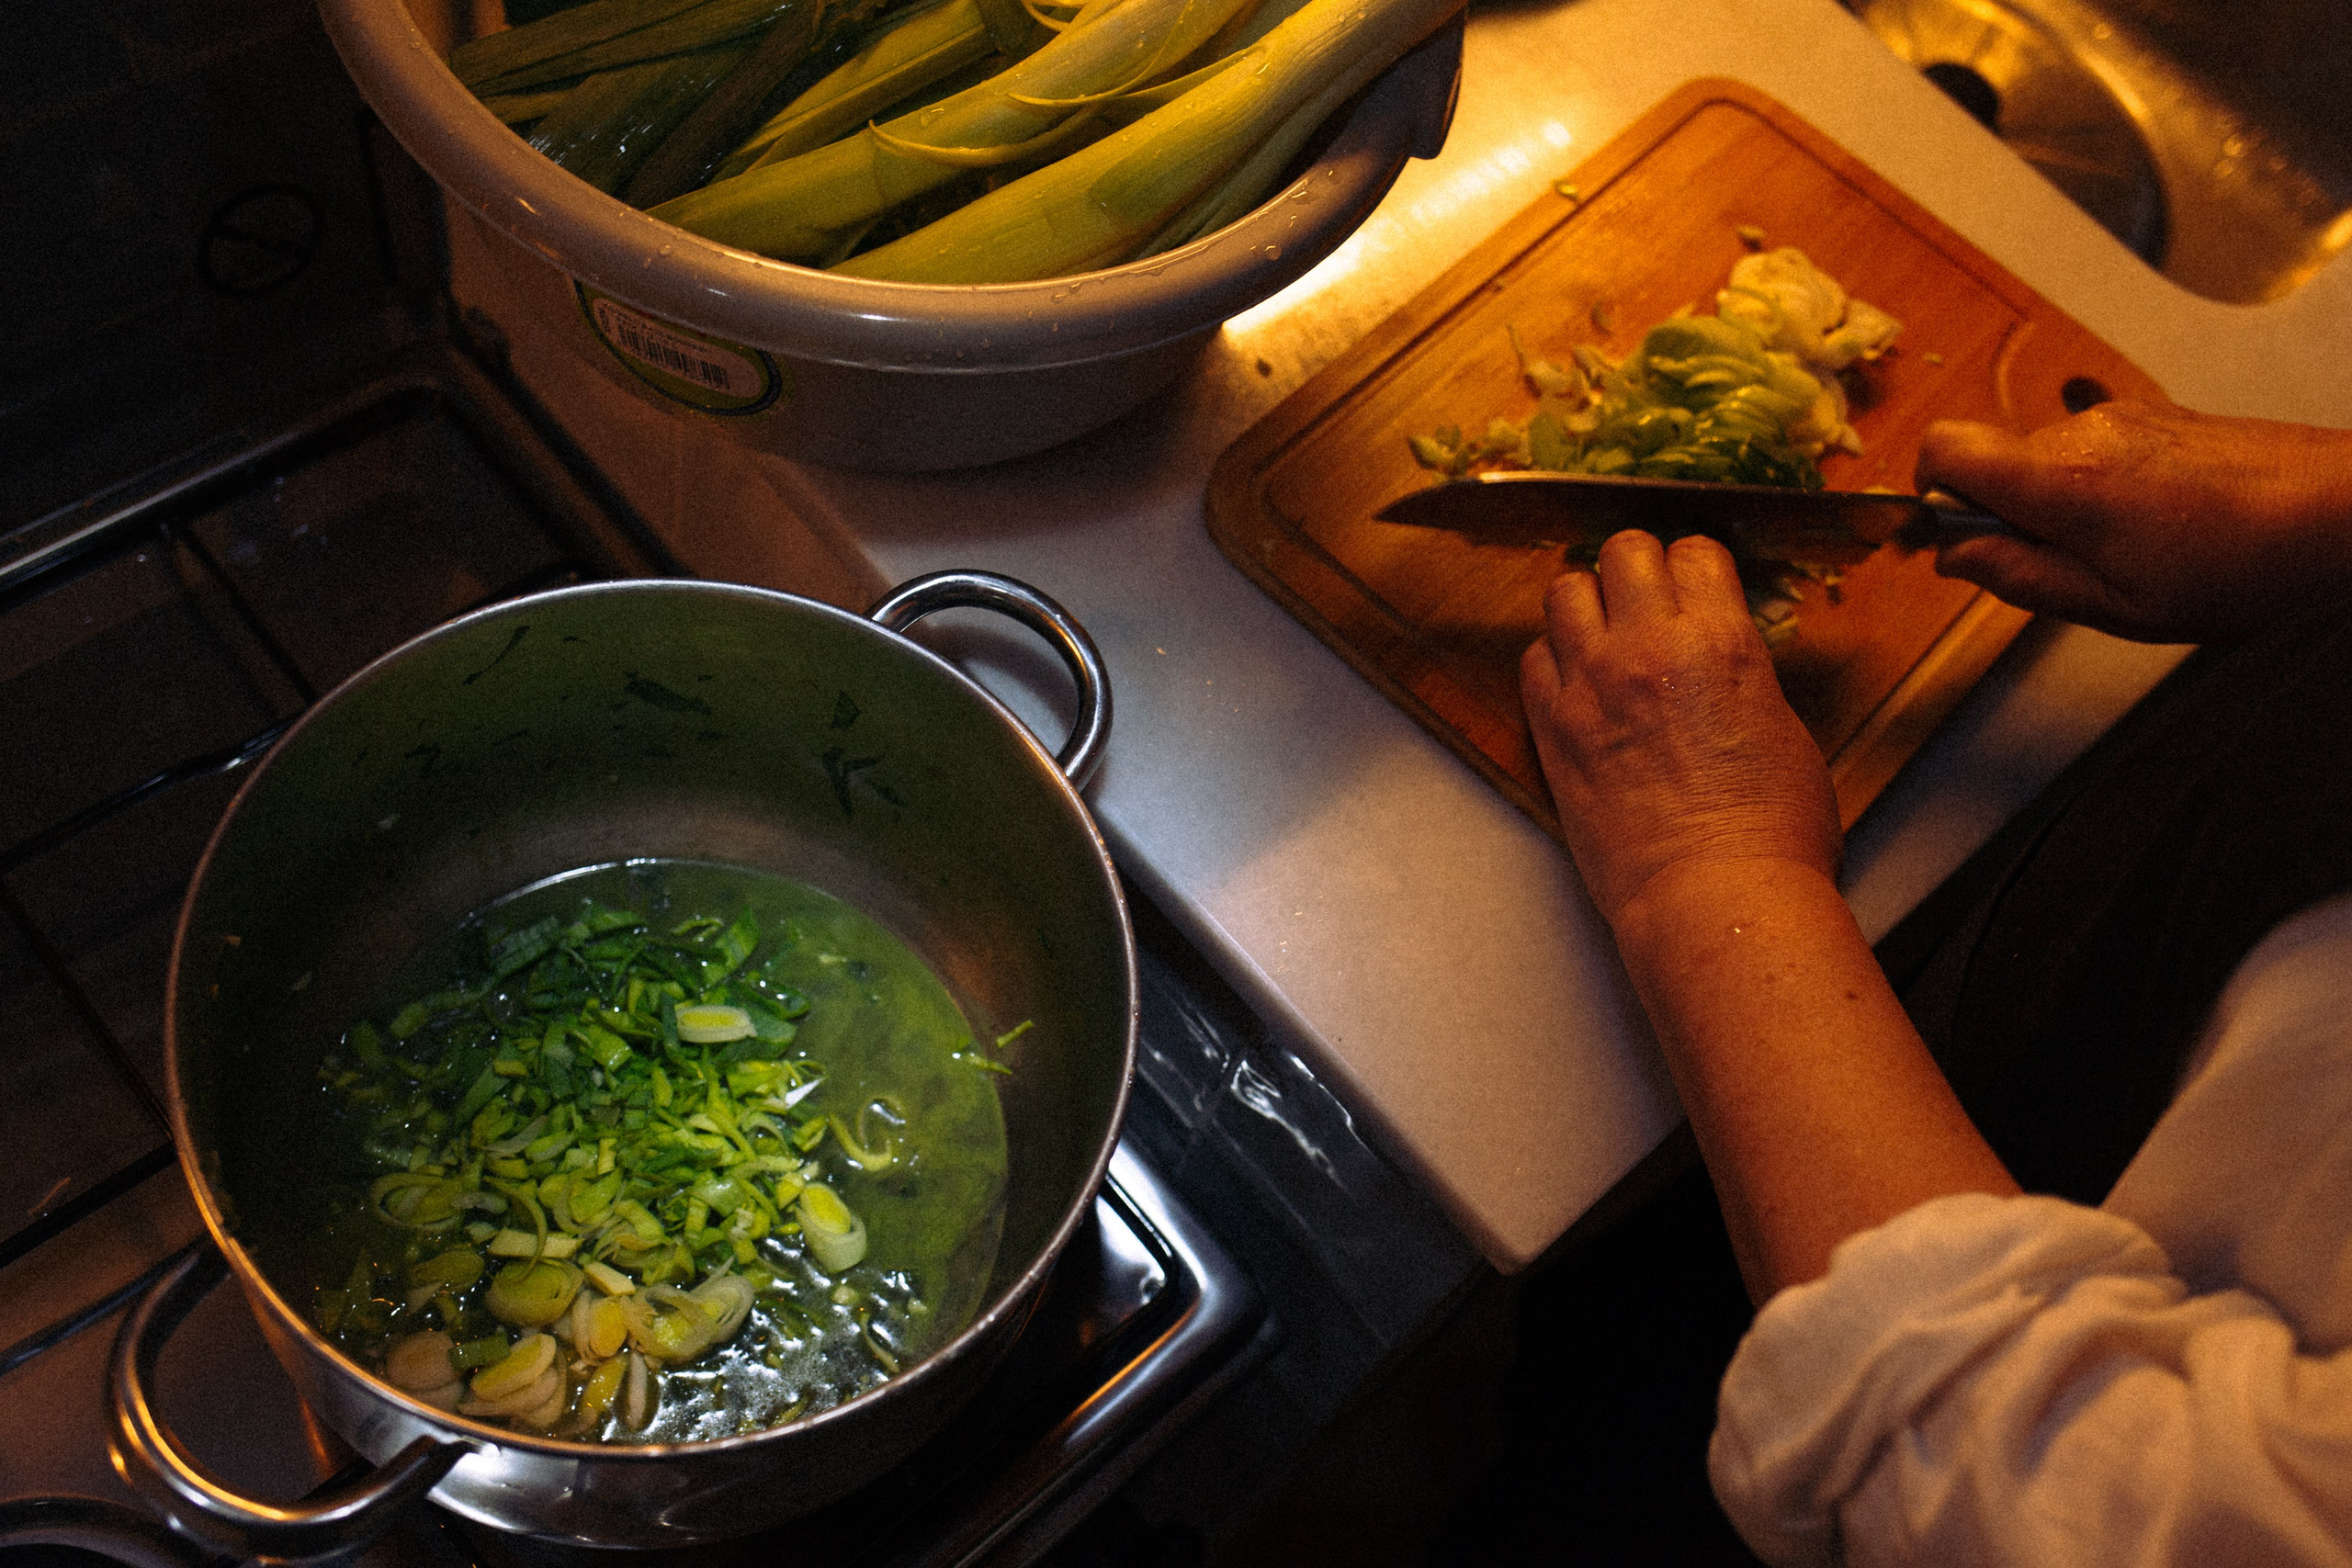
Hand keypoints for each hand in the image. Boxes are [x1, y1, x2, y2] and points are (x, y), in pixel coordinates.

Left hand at [1521, 531, 1840, 925]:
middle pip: (1622, 551)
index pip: (1693, 550)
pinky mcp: (1553, 730)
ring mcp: (1591, 686)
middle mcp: (1648, 649)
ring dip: (1586, 603)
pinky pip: (1532, 659)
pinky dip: (1551, 659)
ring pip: (1563, 592)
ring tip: (1604, 632)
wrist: (1715, 894)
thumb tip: (1724, 662)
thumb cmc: (1771, 832)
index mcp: (1721, 641)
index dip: (1695, 564)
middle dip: (1637, 566)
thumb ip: (1743, 675)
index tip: (1694, 582)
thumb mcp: (1783, 727)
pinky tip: (1575, 682)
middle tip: (1645, 597)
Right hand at [1919, 400, 2351, 642]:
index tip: (1957, 540)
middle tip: (2061, 569)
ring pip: (2039, 460)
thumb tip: (1954, 559)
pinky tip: (2147, 526)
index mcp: (2060, 482)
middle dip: (2002, 517)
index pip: (1943, 451)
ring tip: (2122, 552)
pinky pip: (2085, 450)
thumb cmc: (2241, 567)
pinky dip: (2091, 490)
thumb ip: (2022, 579)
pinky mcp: (2150, 415)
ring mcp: (2118, 417)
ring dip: (2054, 507)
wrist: (2340, 510)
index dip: (1930, 496)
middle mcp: (2080, 433)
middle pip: (1990, 463)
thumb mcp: (2118, 606)